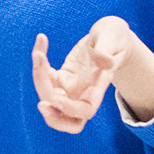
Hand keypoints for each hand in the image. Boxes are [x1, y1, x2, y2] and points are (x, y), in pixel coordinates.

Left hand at [31, 16, 153, 133]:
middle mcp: (82, 93)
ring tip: (39, 53)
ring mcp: (69, 87)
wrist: (109, 37)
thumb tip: (104, 62)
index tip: (56, 98)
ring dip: (39, 81)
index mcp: (98, 87)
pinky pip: (43, 76)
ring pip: (49, 99)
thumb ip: (107, 49)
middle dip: (51, 115)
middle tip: (42, 104)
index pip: (85, 111)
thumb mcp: (114, 36)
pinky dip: (38, 61)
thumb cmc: (115, 38)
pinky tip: (41, 40)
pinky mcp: (59, 77)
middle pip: (64, 117)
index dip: (70, 109)